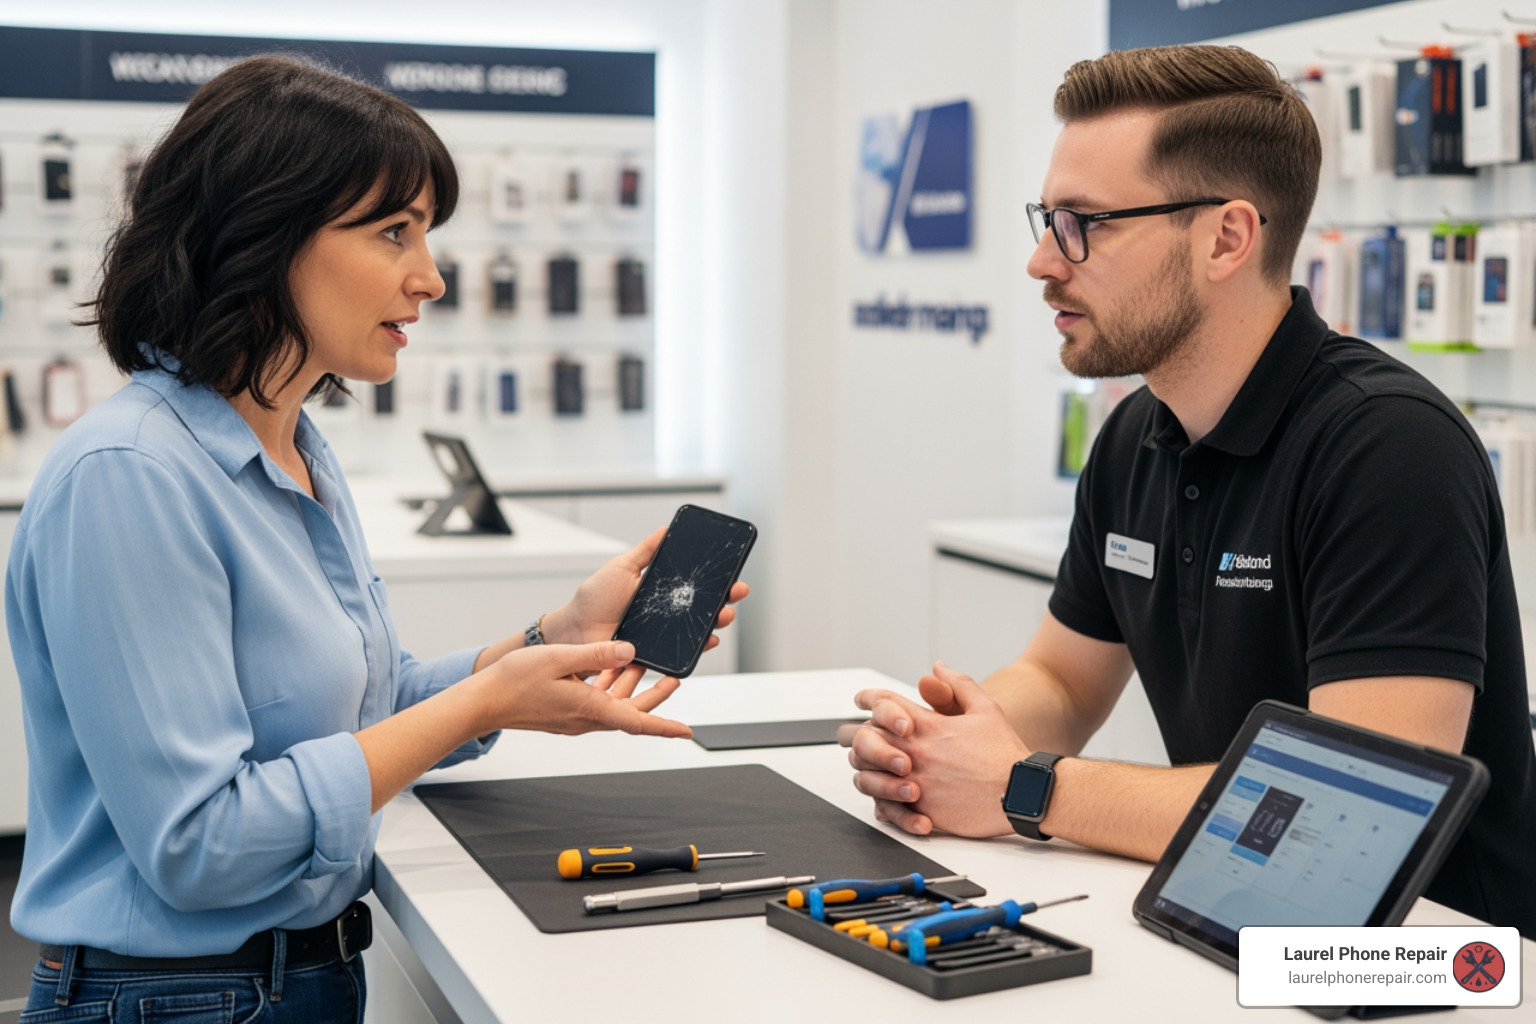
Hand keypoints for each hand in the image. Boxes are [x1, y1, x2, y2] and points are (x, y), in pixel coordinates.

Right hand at [480, 640, 691, 737]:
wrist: (481, 701)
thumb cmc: (513, 682)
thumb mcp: (560, 658)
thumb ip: (596, 654)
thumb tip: (629, 650)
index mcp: (589, 709)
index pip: (637, 722)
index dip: (665, 726)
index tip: (686, 731)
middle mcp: (585, 719)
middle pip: (631, 713)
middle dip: (655, 697)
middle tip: (674, 679)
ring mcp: (574, 718)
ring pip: (613, 705)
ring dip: (630, 687)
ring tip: (642, 664)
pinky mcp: (564, 713)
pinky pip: (596, 702)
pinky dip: (608, 687)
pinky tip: (607, 668)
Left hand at [542, 526, 749, 648]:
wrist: (575, 631)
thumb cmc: (593, 599)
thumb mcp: (621, 567)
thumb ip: (645, 551)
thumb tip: (665, 529)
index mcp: (659, 591)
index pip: (694, 585)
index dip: (714, 579)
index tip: (731, 571)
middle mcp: (665, 613)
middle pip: (703, 607)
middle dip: (725, 599)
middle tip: (736, 591)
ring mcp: (662, 635)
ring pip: (698, 630)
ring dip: (717, 622)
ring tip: (725, 614)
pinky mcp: (656, 654)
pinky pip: (682, 653)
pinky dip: (699, 647)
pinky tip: (709, 638)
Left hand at [846, 662, 1026, 836]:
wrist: (1021, 793)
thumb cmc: (1004, 753)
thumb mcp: (985, 709)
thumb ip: (958, 685)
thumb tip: (937, 668)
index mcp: (928, 726)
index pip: (883, 703)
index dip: (868, 697)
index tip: (861, 699)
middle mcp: (917, 754)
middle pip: (866, 738)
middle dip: (861, 735)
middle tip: (863, 736)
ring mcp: (917, 784)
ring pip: (868, 775)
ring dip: (866, 769)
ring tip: (871, 768)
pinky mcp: (922, 811)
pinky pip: (886, 808)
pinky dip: (881, 802)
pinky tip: (886, 798)